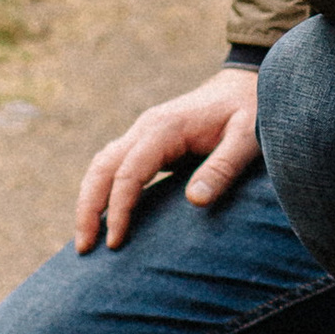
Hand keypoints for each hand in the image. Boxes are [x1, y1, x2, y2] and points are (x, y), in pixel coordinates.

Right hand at [74, 68, 261, 248]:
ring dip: (89, 201)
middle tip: (83, 249)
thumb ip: (223, 167)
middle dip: (88, 208)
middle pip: (102, 167)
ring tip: (85, 241)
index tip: (115, 242)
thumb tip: (195, 201)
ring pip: (101, 166)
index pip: (129, 172)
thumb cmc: (251, 110)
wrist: (247, 84)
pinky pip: (114, 166)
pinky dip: (101, 191)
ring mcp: (143, 133)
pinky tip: (103, 218)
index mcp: (165, 127)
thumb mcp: (247, 137)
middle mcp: (146, 128)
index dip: (119, 208)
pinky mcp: (148, 143)